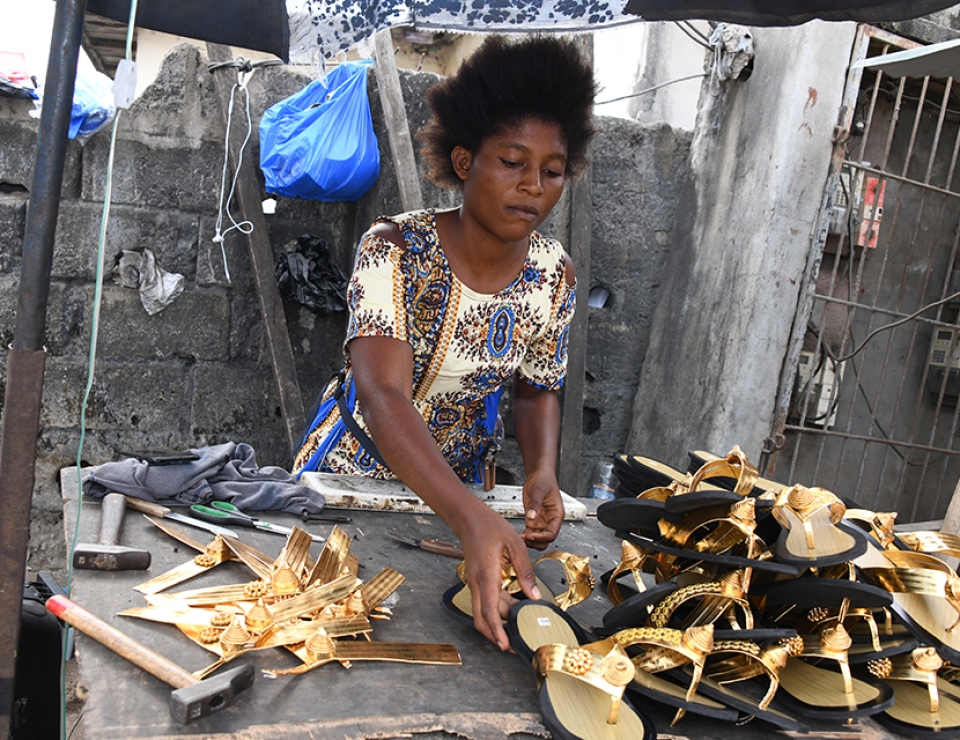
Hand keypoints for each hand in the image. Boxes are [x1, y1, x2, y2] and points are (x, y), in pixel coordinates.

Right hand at [461, 505, 540, 650]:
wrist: (469, 519)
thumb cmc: (489, 527)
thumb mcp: (515, 545)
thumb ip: (525, 572)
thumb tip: (534, 595)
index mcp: (486, 575)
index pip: (489, 610)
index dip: (496, 631)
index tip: (504, 645)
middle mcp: (477, 583)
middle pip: (482, 618)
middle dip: (495, 635)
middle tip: (512, 646)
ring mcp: (476, 583)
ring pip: (485, 611)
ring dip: (500, 622)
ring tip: (520, 627)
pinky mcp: (478, 581)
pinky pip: (487, 600)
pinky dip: (499, 609)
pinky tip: (515, 609)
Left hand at [520, 467, 563, 549]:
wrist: (538, 474)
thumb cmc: (544, 480)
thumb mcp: (539, 490)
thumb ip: (535, 504)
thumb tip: (532, 516)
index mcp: (557, 514)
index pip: (552, 532)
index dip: (543, 537)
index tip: (532, 536)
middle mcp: (550, 520)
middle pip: (546, 539)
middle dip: (536, 542)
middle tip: (524, 539)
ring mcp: (542, 521)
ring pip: (538, 539)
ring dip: (530, 541)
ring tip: (519, 538)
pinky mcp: (533, 520)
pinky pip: (530, 533)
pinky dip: (525, 537)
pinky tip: (518, 536)